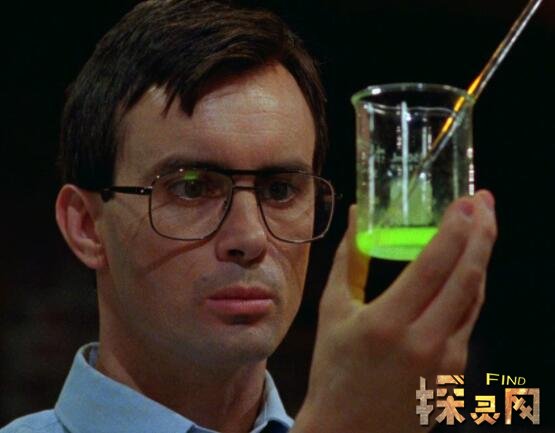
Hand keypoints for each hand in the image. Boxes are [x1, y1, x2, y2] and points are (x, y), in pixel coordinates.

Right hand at [293, 190, 496, 432]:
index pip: (432, 266)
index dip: (454, 229)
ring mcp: (447, 361)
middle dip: (481, 233)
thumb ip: (348, 259)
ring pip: (475, 298)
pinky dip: (469, 289)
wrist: (351, 432)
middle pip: (467, 278)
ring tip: (480, 226)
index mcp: (387, 324)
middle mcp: (424, 342)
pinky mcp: (456, 373)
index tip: (466, 201)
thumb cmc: (334, 370)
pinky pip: (469, 320)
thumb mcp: (333, 311)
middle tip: (484, 201)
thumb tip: (358, 215)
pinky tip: (464, 270)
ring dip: (480, 258)